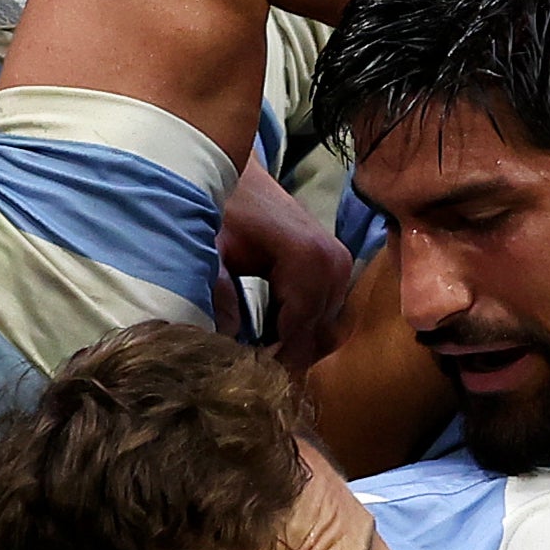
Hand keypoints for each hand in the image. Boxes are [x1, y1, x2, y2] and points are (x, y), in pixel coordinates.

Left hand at [217, 162, 355, 369]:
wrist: (237, 169)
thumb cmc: (221, 205)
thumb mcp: (209, 248)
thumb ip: (218, 294)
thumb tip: (225, 344)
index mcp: (306, 260)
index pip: (300, 333)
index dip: (275, 363)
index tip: (246, 380)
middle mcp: (333, 263)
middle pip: (317, 336)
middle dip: (285, 358)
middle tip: (249, 375)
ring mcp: (340, 263)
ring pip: (325, 328)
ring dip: (295, 344)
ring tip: (257, 355)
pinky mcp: (337, 263)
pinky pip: (326, 312)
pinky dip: (302, 327)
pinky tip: (271, 332)